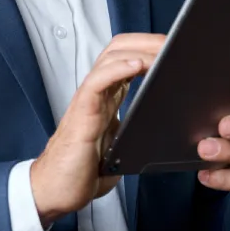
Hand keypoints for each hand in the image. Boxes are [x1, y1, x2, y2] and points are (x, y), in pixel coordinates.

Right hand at [30, 33, 163, 228]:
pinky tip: (136, 65)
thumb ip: (138, 132)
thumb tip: (170, 132)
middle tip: (173, 42)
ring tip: (161, 49)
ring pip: (110, 58)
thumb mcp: (122, 147)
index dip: (149, 47)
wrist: (55, 190)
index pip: (127, 58)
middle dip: (147, 40)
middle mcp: (97, 93)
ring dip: (138, 49)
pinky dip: (117, 68)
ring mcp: (88, 99)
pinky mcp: (82, 112)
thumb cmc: (84, 171)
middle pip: (119, 49)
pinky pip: (98, 81)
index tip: (174, 47)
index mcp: (107, 98)